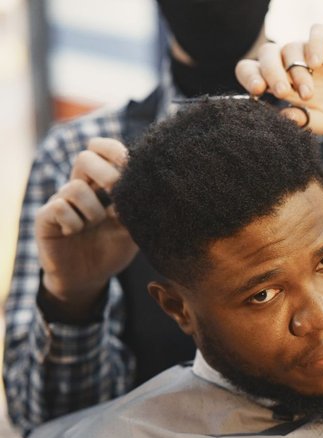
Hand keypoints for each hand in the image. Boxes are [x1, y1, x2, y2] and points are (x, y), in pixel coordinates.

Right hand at [35, 137, 137, 319]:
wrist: (89, 278)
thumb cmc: (111, 250)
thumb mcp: (132, 228)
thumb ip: (138, 208)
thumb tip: (152, 188)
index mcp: (99, 185)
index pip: (101, 151)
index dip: (113, 150)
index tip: (130, 163)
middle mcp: (78, 187)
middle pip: (85, 158)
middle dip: (106, 175)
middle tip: (117, 195)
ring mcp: (60, 201)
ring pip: (76, 187)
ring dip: (92, 210)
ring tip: (94, 226)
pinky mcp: (45, 218)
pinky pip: (60, 207)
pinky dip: (74, 222)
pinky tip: (76, 232)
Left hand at [235, 25, 322, 133]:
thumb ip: (303, 121)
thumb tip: (282, 118)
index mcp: (281, 81)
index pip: (253, 70)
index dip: (249, 77)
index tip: (258, 92)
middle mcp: (291, 62)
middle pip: (267, 55)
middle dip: (271, 73)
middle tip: (284, 93)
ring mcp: (310, 50)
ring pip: (291, 48)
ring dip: (297, 71)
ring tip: (310, 93)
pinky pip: (316, 33)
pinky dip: (314, 46)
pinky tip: (318, 63)